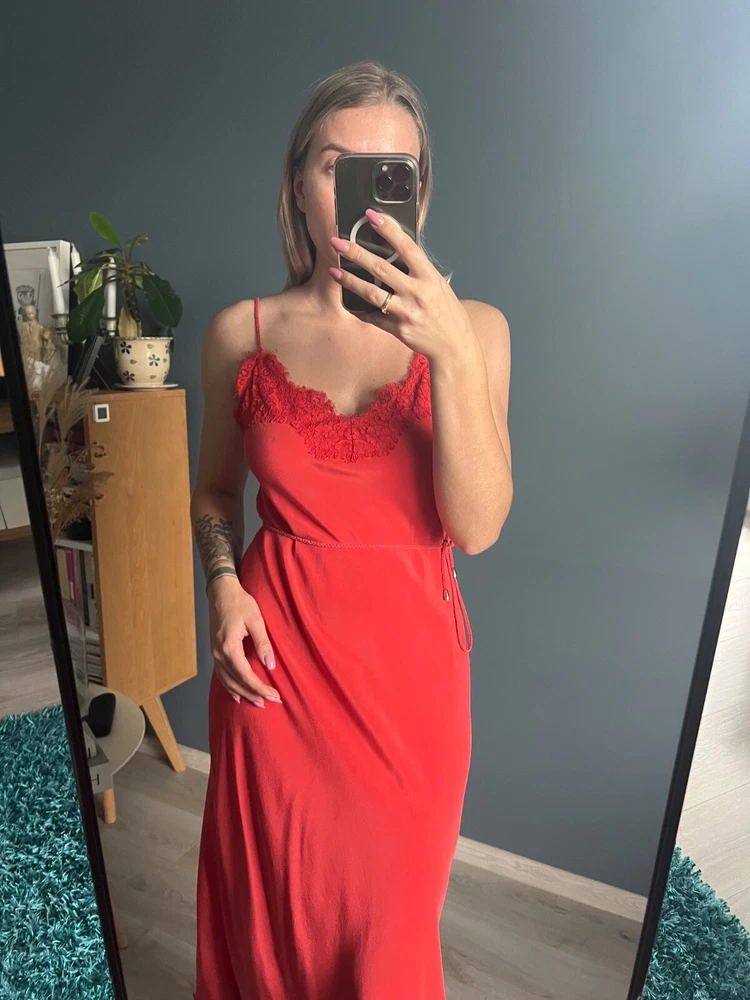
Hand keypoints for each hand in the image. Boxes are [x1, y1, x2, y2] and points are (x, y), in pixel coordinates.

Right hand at [208, 577, 282, 707]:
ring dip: (242, 693)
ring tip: (257, 702)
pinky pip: (221, 674)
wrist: (221, 592)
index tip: (275, 696)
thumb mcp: (256, 620)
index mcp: (229, 647)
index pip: (246, 676)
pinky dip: (230, 686)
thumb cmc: (240, 603)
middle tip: (270, 702)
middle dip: (254, 694)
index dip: (261, 688)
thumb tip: (270, 665)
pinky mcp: (215, 651)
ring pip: (227, 681)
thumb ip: (263, 643)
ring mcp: (215, 653)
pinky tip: (237, 693)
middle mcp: (219, 654)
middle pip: (236, 682)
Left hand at [329, 208, 477, 365]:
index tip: (371, 216)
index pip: (407, 247)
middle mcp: (417, 292)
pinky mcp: (398, 329)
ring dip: (350, 281)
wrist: (454, 344)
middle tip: (337, 242)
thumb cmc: (447, 312)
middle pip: (381, 268)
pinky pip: (374, 317)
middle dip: (356, 253)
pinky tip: (348, 302)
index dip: (388, 229)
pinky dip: (360, 310)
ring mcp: (407, 312)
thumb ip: (418, 270)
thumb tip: (394, 253)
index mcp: (429, 277)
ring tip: (335, 271)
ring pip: (372, 293)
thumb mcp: (438, 285)